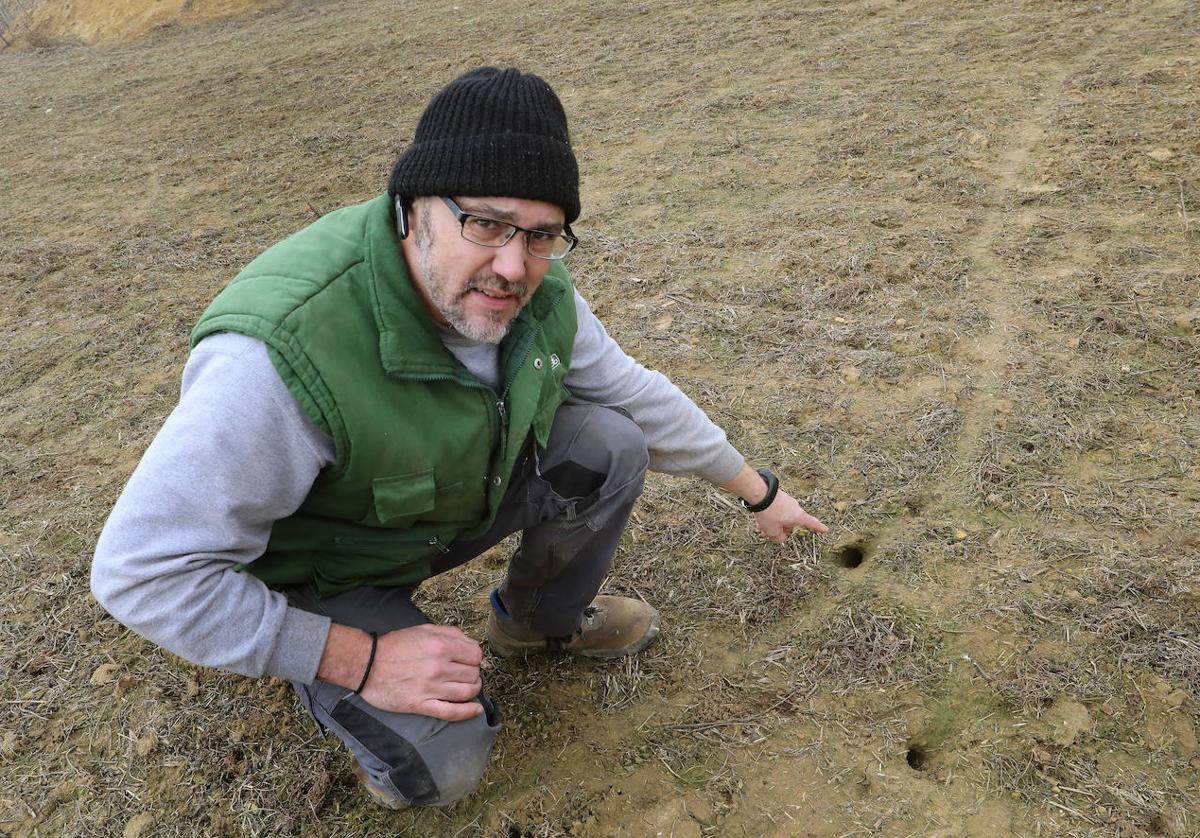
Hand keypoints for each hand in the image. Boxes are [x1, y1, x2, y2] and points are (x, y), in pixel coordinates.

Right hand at [320, 622, 483, 720]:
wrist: (366, 664)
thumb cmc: (394, 645)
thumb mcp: (424, 630)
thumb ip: (451, 634)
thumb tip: (471, 644)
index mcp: (441, 646)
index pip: (476, 655)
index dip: (474, 658)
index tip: (468, 660)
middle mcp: (439, 667)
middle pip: (473, 674)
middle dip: (472, 674)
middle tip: (463, 674)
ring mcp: (431, 688)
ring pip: (467, 692)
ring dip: (472, 690)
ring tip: (466, 688)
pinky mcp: (421, 705)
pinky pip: (451, 712)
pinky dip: (468, 712)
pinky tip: (475, 710)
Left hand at [719, 464, 827, 543]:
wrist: (760, 493)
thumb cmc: (770, 513)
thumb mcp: (773, 531)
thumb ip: (779, 538)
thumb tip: (781, 538)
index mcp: (799, 517)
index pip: (811, 524)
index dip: (818, 528)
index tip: (825, 529)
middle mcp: (796, 508)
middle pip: (792, 523)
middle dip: (782, 529)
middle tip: (770, 534)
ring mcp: (788, 501)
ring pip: (782, 516)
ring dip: (774, 523)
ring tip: (762, 527)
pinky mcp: (779, 497)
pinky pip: (777, 510)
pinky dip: (771, 515)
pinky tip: (761, 517)